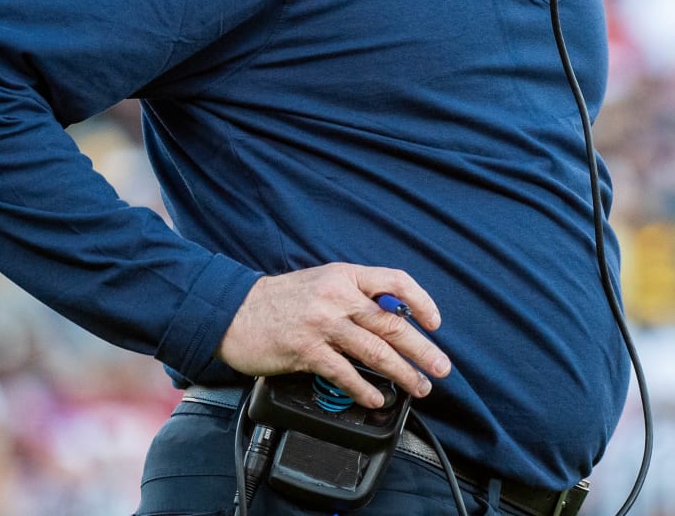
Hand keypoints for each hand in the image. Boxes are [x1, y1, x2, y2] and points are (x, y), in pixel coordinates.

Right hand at [217, 263, 450, 407]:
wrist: (232, 311)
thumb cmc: (278, 300)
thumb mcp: (320, 283)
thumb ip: (352, 296)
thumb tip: (390, 318)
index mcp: (343, 276)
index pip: (394, 281)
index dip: (421, 300)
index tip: (435, 322)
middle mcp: (336, 296)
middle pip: (391, 322)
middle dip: (422, 348)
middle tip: (441, 367)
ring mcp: (321, 324)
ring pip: (375, 351)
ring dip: (402, 373)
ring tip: (418, 387)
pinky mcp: (306, 351)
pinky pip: (344, 374)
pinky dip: (364, 389)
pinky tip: (376, 399)